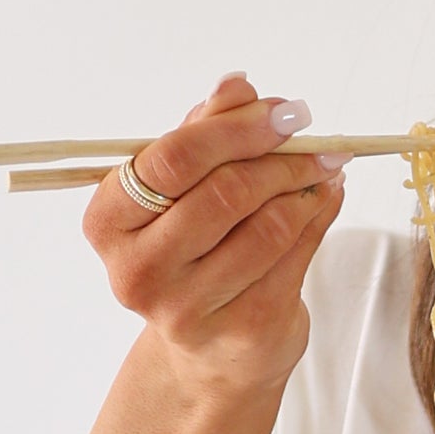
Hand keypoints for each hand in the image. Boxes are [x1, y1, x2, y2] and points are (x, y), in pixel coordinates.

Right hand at [82, 72, 345, 398]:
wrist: (213, 349)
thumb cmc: (193, 252)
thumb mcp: (185, 188)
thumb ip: (205, 133)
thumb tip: (237, 84)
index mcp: (109, 221)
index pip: (173, 159)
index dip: (236, 128)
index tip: (284, 112)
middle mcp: (138, 270)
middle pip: (224, 192)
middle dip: (281, 158)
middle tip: (316, 141)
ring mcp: (188, 307)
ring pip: (268, 225)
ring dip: (306, 187)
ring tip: (323, 169)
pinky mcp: (242, 329)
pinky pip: (295, 256)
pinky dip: (319, 217)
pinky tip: (325, 198)